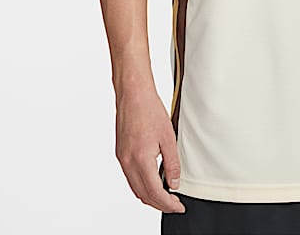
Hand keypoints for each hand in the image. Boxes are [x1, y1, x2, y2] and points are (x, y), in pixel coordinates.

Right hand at [115, 87, 185, 213]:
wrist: (133, 94)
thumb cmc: (149, 110)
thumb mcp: (168, 137)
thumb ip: (172, 163)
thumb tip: (174, 183)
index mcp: (140, 160)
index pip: (155, 193)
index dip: (168, 204)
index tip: (178, 206)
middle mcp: (127, 162)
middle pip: (143, 195)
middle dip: (159, 204)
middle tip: (174, 203)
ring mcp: (122, 159)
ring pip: (135, 188)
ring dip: (150, 196)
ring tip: (166, 194)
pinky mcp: (120, 153)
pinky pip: (130, 177)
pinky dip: (142, 184)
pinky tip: (153, 180)